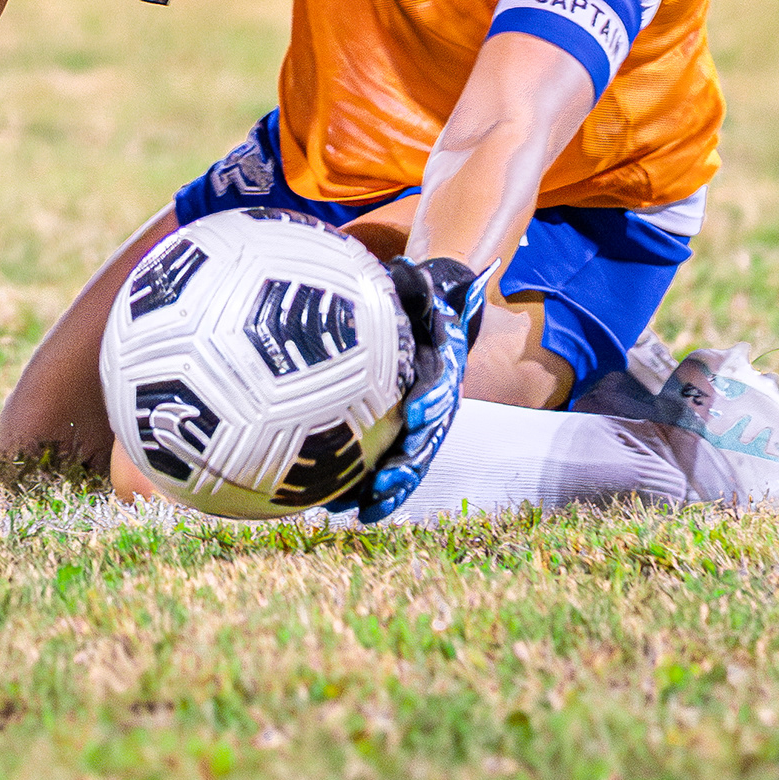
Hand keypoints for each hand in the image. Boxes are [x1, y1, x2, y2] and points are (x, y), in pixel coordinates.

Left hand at [328, 256, 491, 526]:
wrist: (434, 320)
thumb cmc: (418, 301)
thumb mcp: (420, 288)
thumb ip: (418, 285)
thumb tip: (411, 270)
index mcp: (440, 368)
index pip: (440, 386)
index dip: (428, 401)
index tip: (414, 414)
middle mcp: (435, 403)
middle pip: (427, 438)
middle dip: (408, 463)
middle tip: (386, 481)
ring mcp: (420, 425)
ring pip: (409, 462)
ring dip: (390, 488)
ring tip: (363, 510)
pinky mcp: (399, 437)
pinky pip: (386, 465)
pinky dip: (368, 488)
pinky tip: (337, 507)